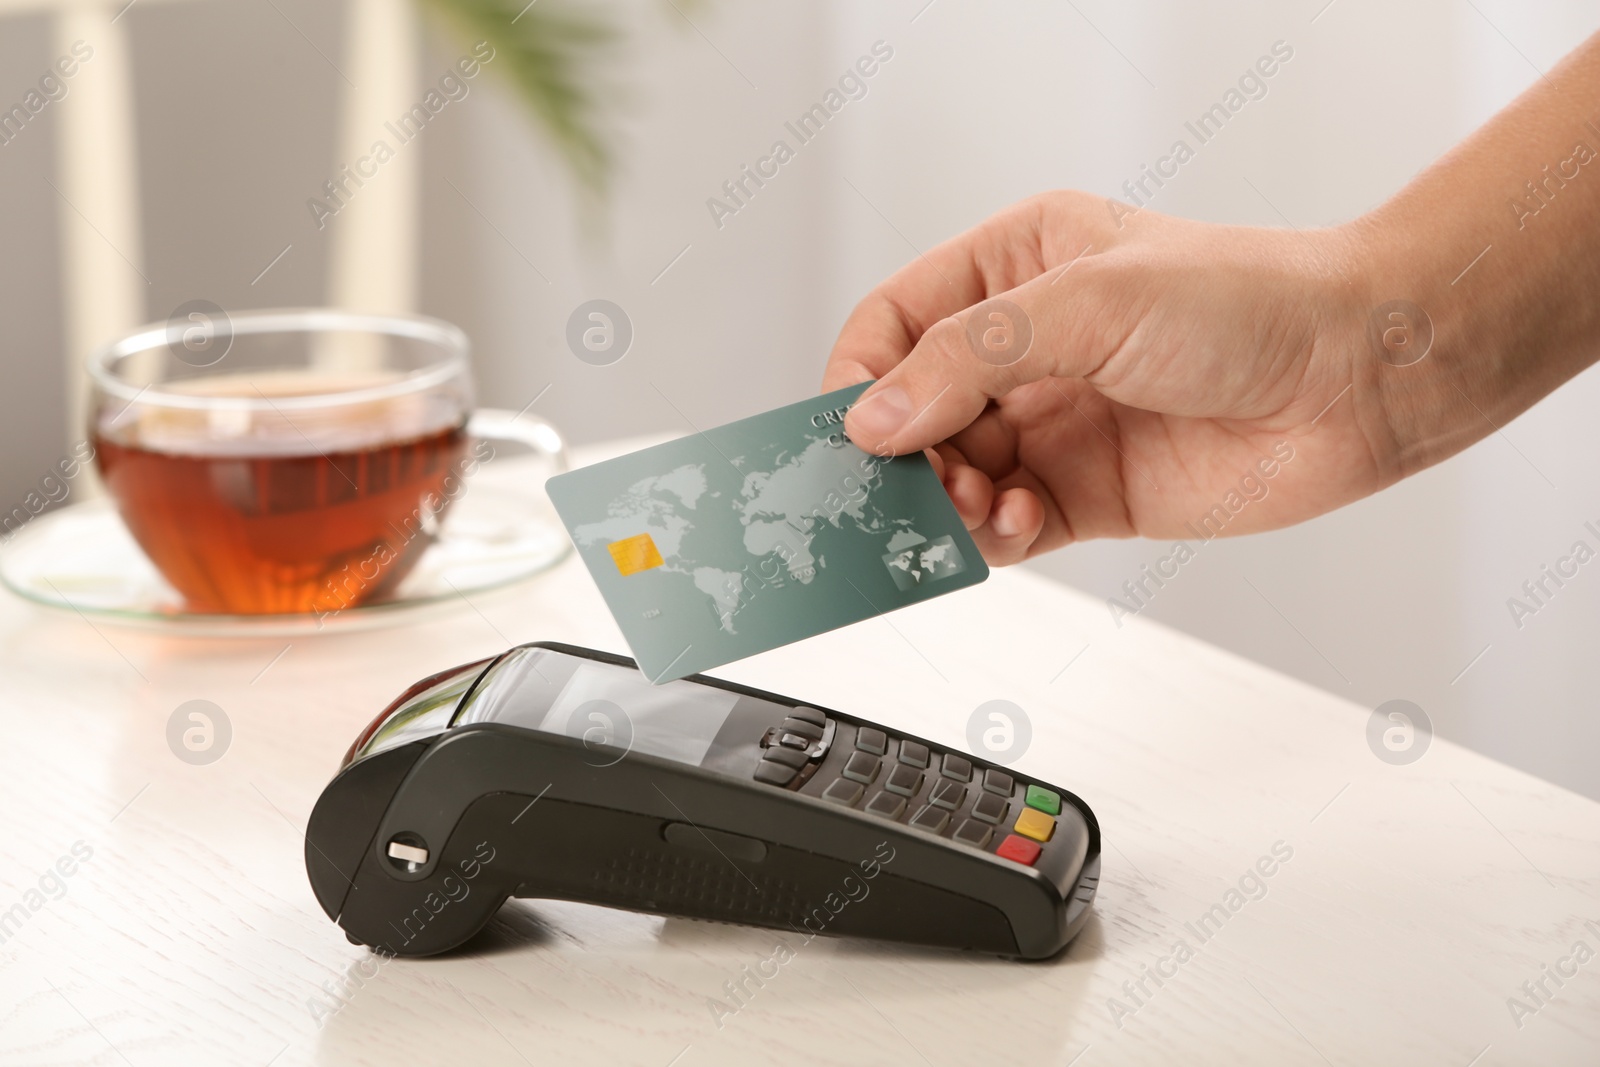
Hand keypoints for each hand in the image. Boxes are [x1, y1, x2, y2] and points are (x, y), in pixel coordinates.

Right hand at [824, 191, 1386, 565]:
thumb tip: (873, 420)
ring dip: (948, 502)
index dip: (861, 379)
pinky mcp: (1083, 492)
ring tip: (974, 505)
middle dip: (901, 456)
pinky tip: (1020, 520)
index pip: (894, 324)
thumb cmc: (1249, 302)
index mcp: (1014, 267)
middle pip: (911, 412)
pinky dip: (993, 536)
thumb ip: (969, 359)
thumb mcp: (1088, 300)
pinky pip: (1004, 527)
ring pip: (950, 476)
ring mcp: (1052, 422)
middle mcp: (1025, 346)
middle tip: (903, 489)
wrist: (1358, 379)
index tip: (851, 432)